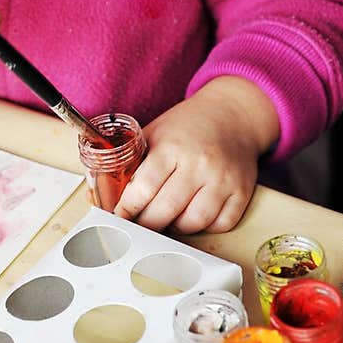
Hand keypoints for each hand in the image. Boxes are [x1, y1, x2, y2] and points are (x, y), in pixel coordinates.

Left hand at [113, 77, 279, 234]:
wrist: (232, 115)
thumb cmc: (186, 126)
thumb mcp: (153, 133)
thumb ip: (131, 162)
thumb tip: (99, 194)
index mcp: (171, 147)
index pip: (144, 188)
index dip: (127, 209)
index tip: (118, 218)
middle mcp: (199, 164)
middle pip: (166, 210)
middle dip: (146, 224)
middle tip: (138, 226)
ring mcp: (223, 179)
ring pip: (194, 222)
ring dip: (175, 228)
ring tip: (166, 219)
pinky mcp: (242, 191)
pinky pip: (221, 224)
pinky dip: (205, 227)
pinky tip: (194, 215)